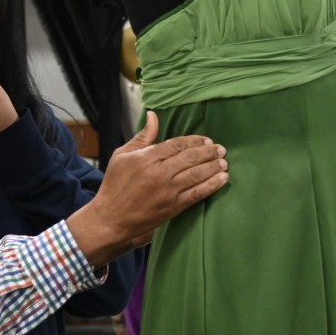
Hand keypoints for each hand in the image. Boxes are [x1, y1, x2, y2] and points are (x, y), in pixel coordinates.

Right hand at [67, 111, 227, 266]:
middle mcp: (159, 172)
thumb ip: (142, 137)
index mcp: (147, 157)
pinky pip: (197, 194)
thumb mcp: (122, 155)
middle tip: (221, 150)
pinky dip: (212, 186)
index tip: (206, 140)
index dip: (195, 141)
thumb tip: (153, 115)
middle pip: (191, 158)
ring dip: (213, 167)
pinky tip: (222, 180)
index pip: (177, 144)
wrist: (111, 218)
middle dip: (209, 152)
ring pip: (197, 175)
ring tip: (224, 162)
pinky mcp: (173, 207)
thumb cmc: (114, 185)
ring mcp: (168, 191)